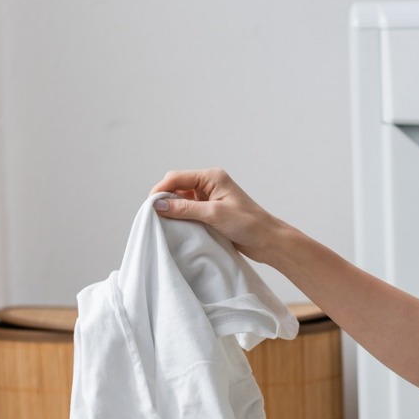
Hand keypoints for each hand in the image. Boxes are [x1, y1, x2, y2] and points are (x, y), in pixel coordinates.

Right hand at [150, 168, 287, 260]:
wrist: (268, 241)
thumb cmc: (248, 224)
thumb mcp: (213, 214)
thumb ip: (185, 209)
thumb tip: (158, 206)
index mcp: (212, 177)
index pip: (176, 178)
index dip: (160, 191)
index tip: (150, 207)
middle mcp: (209, 184)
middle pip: (176, 186)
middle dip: (165, 199)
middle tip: (155, 217)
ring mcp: (210, 198)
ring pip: (181, 199)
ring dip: (173, 210)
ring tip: (165, 223)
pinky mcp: (211, 212)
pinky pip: (189, 210)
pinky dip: (181, 217)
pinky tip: (177, 227)